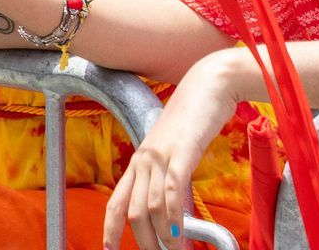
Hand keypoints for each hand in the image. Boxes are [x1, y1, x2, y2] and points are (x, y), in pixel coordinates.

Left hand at [102, 51, 244, 248]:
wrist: (209, 85)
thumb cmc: (195, 117)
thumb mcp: (175, 149)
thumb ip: (168, 174)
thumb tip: (172, 207)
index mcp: (139, 159)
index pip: (115, 201)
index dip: (110, 229)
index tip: (109, 249)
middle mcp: (143, 159)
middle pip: (132, 212)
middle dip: (143, 241)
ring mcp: (160, 155)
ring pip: (149, 206)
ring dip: (162, 237)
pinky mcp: (181, 152)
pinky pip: (171, 190)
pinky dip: (173, 216)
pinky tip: (177, 233)